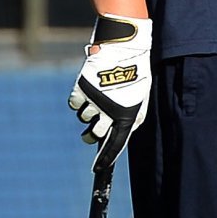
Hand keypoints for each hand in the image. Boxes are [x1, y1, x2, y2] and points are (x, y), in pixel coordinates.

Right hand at [69, 14, 152, 169]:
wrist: (124, 48)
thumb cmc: (136, 72)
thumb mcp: (142, 95)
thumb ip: (134, 116)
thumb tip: (124, 133)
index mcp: (127, 114)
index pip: (115, 144)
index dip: (105, 159)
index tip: (98, 170)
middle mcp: (109, 111)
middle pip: (95, 135)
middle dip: (93, 135)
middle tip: (93, 130)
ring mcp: (94, 100)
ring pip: (84, 118)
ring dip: (88, 113)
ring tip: (98, 97)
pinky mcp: (81, 89)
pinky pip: (74, 105)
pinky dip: (78, 101)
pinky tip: (87, 91)